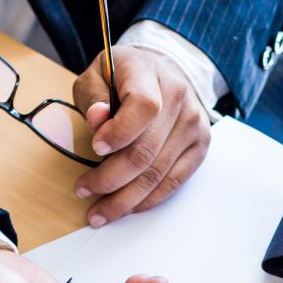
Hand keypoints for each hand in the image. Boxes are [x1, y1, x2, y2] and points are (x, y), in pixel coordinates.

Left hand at [71, 46, 211, 226]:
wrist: (163, 71)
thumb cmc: (124, 76)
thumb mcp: (98, 74)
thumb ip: (92, 96)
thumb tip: (97, 119)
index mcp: (150, 74)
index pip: (143, 108)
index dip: (119, 133)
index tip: (96, 148)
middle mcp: (179, 98)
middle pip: (146, 151)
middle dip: (110, 179)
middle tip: (83, 190)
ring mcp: (193, 124)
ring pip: (158, 174)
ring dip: (125, 199)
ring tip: (98, 212)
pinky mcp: (200, 145)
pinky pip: (173, 181)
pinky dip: (148, 200)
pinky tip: (126, 207)